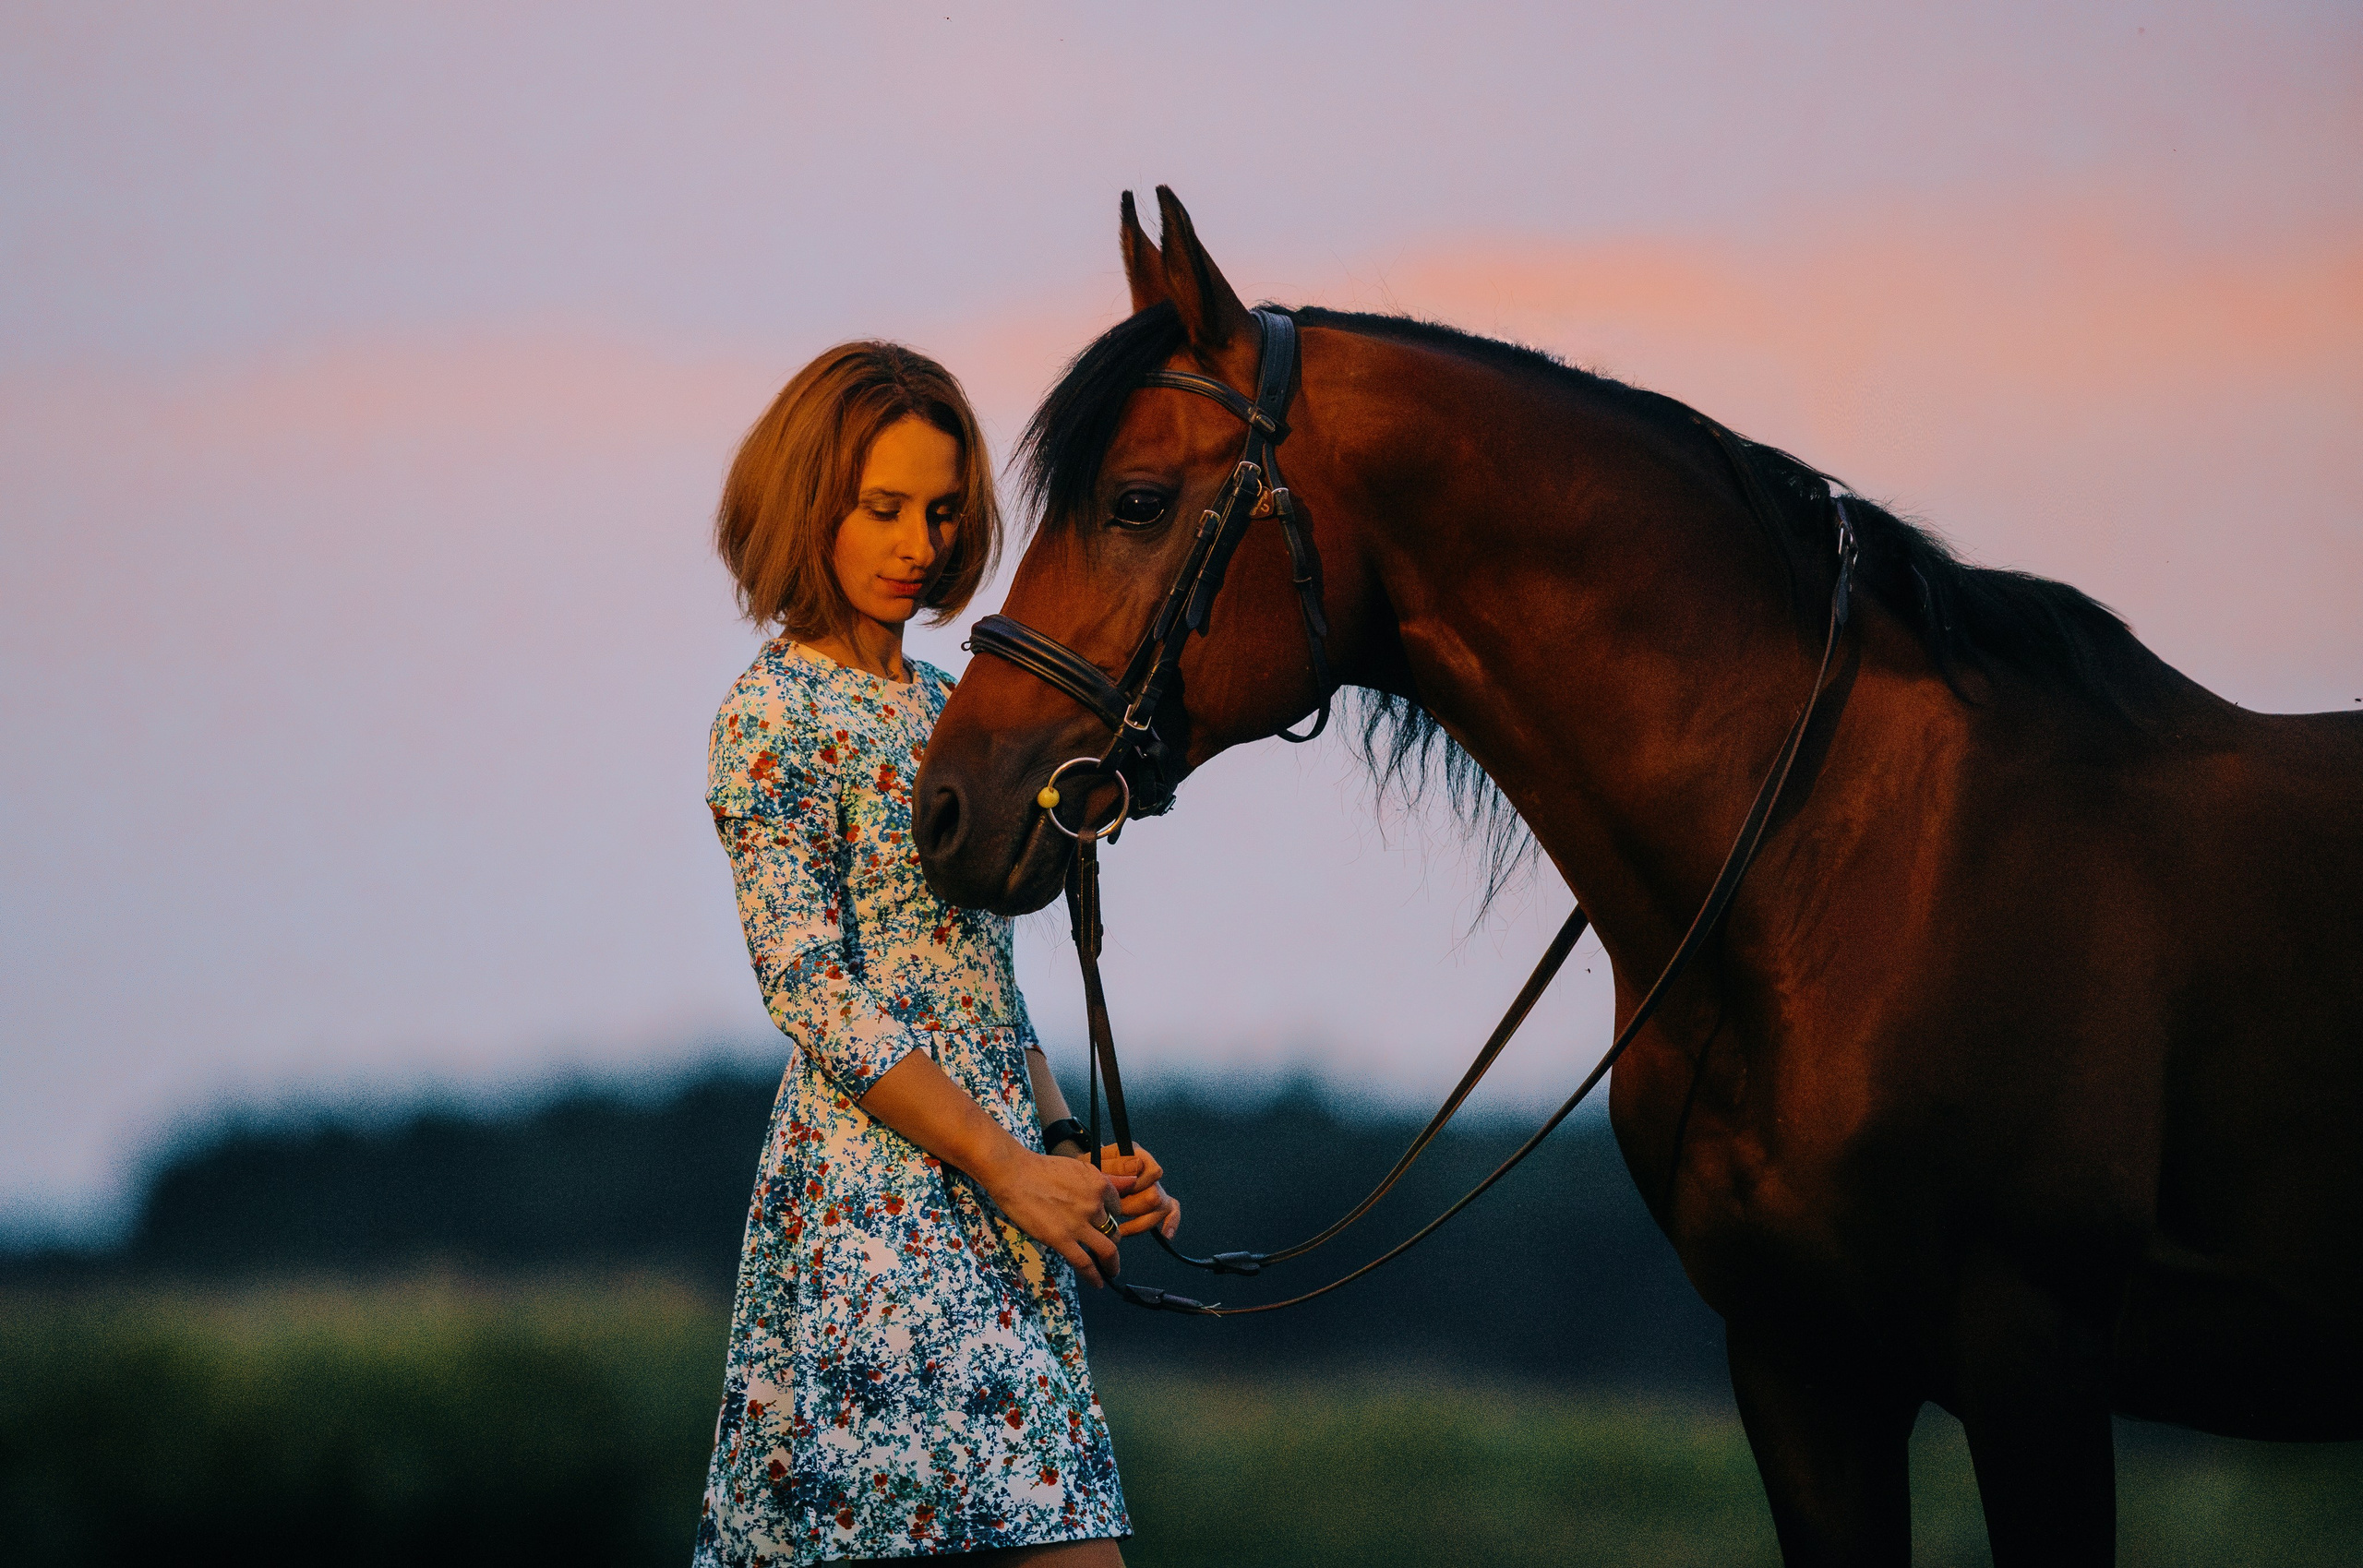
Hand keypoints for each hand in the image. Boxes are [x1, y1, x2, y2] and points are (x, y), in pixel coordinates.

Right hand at [981, 1148, 1125, 1286]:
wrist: (1015, 1174)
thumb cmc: (1042, 1169)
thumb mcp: (1079, 1167)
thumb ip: (1106, 1178)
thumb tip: (1133, 1181)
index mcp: (1099, 1185)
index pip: (1117, 1207)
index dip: (1112, 1217)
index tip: (1107, 1224)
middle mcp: (1094, 1204)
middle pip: (1113, 1229)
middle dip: (1111, 1239)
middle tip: (1105, 1247)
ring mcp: (1079, 1223)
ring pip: (1106, 1249)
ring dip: (1111, 1263)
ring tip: (1111, 1270)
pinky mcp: (1061, 1239)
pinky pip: (1084, 1263)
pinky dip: (1094, 1276)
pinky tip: (1097, 1283)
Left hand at [1098, 1144, 1181, 1240]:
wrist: (1085, 1177)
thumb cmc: (1089, 1171)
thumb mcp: (1093, 1164)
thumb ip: (1114, 1165)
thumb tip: (1137, 1167)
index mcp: (1136, 1155)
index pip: (1152, 1172)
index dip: (1132, 1186)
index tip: (1112, 1191)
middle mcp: (1149, 1170)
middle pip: (1154, 1195)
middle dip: (1130, 1208)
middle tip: (1111, 1212)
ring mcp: (1155, 1186)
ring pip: (1161, 1207)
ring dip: (1138, 1222)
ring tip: (1119, 1229)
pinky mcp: (1158, 1201)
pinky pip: (1173, 1210)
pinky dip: (1171, 1222)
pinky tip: (1166, 1234)